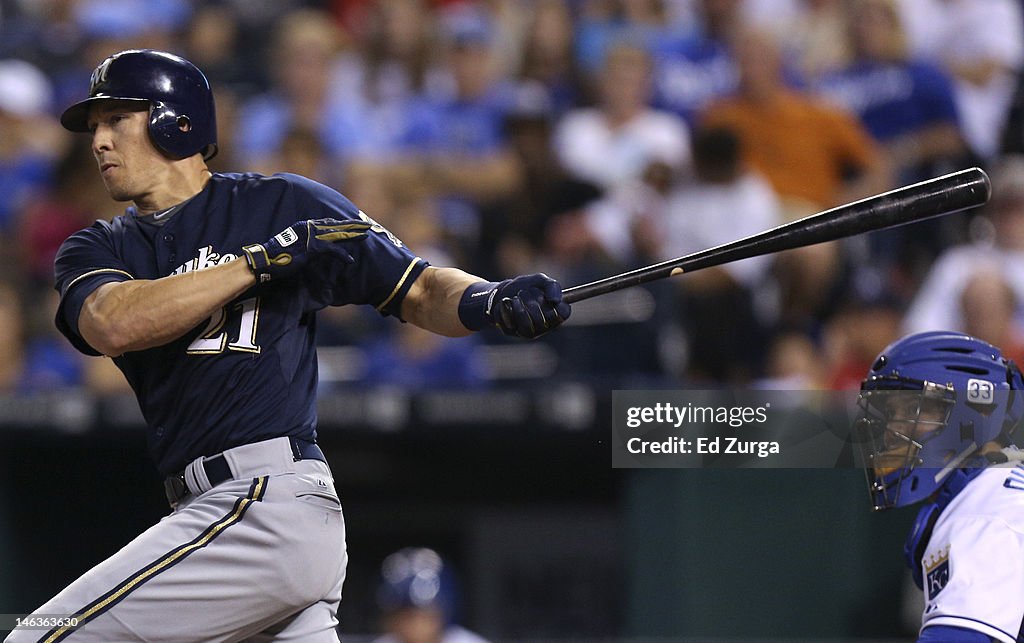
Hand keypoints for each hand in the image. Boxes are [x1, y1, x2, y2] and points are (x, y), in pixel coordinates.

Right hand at [242, 218, 371, 282]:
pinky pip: (331, 250)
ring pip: (336, 235)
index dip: (341, 223)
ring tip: (366, 236)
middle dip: (351, 226)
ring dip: (351, 236)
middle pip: (335, 225)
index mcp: (304, 226)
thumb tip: (314, 249)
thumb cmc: (276, 257)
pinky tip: (350, 260)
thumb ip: (305, 244)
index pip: (327, 223)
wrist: (264, 261)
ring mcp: (309, 237)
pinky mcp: (310, 248)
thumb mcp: (293, 246)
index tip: (353, 223)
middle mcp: (307, 227)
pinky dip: (341, 255)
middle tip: (366, 225)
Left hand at [459, 273, 570, 338]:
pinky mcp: (511, 332)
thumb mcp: (540, 281)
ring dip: (520, 306)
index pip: (563, 314)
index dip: (553, 302)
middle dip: (532, 301)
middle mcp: (543, 327)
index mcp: (555, 315)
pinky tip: (506, 302)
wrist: (503, 291)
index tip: (544, 294)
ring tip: (516, 297)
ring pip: (527, 324)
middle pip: (543, 320)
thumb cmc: (525, 287)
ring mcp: (527, 332)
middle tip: (525, 292)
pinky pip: (510, 322)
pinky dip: (507, 308)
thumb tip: (555, 301)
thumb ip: (552, 286)